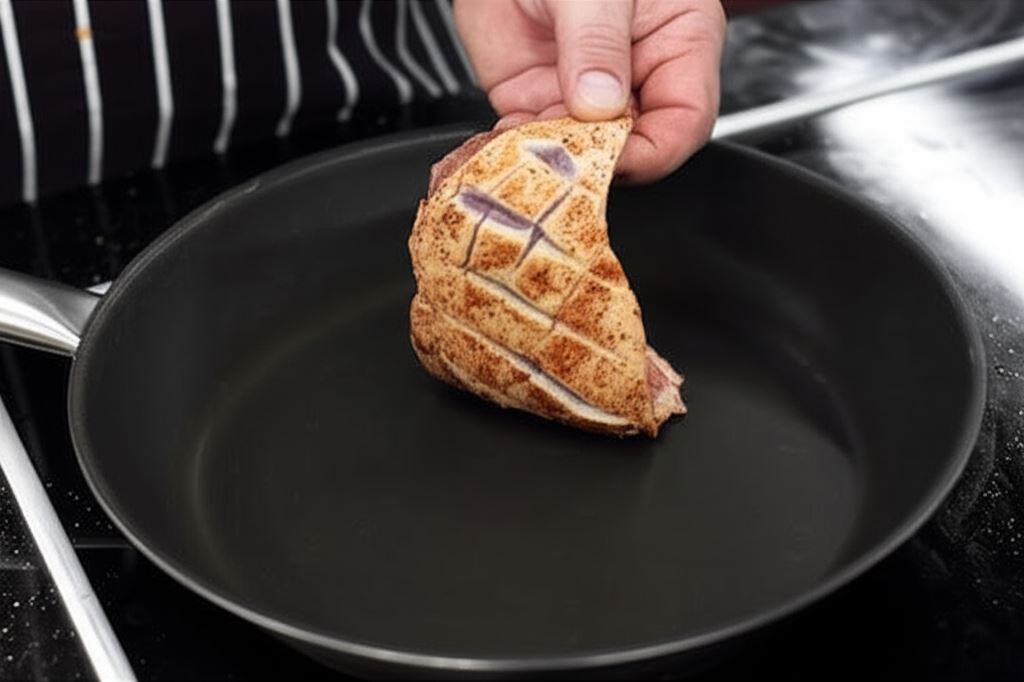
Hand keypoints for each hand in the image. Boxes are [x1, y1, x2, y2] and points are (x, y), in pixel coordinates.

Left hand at [454, 0, 725, 183]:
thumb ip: (597, 41)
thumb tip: (599, 103)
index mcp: (680, 42)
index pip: (686, 119)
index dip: (656, 150)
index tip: (617, 158)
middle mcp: (636, 76)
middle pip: (635, 147)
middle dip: (602, 162)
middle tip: (571, 165)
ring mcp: (585, 93)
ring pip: (582, 153)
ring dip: (556, 163)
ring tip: (533, 159)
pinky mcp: (538, 99)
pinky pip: (535, 141)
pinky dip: (519, 152)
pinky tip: (507, 150)